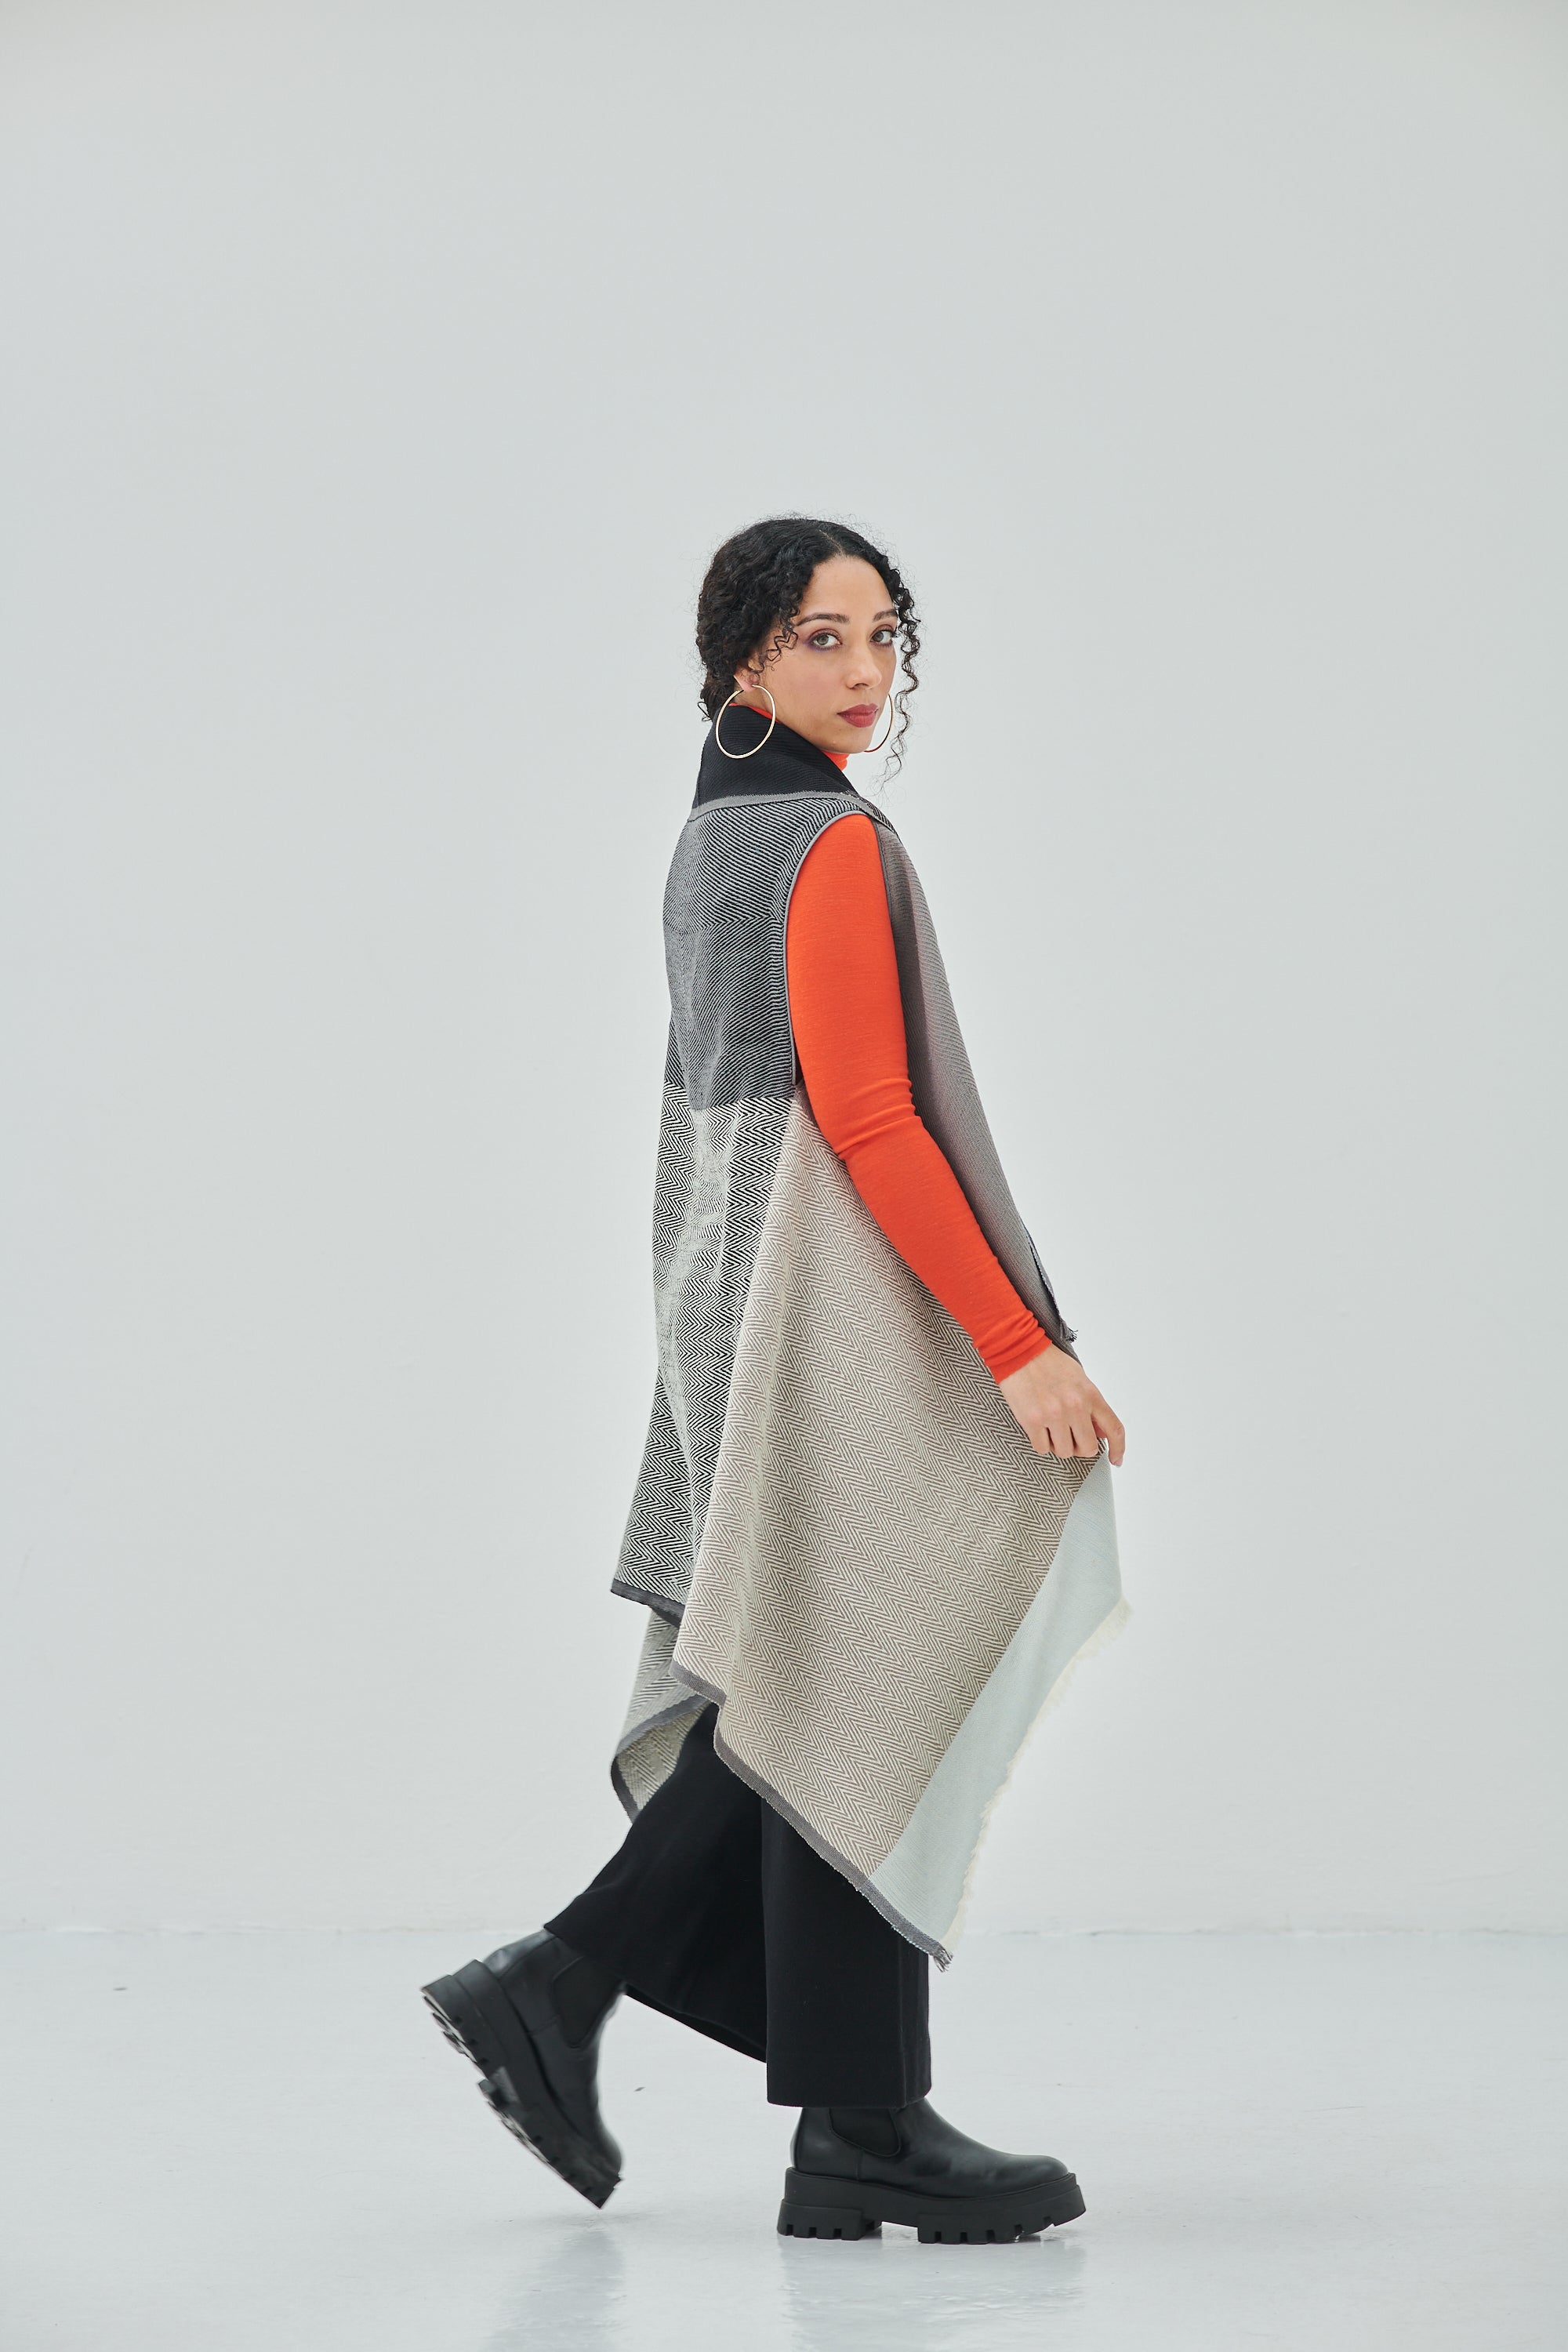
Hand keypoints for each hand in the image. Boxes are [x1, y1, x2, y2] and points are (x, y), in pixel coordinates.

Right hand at [998, 1344, 1124, 1465]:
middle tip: (1070, 1436)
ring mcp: (1053, 1415)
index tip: (1116, 1459)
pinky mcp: (1032, 1420)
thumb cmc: (1048, 1362)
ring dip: (1058, 1445)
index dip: (1118, 1449)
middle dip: (1080, 1447)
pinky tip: (1038, 1427)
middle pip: (1088, 1448)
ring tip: (1050, 1427)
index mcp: (1090, 1395)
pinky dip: (1041, 1442)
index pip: (1114, 1429)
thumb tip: (1100, 1431)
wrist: (1020, 1350)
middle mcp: (1075, 1406)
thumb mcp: (1079, 1379)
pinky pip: (1042, 1448)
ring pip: (1064, 1451)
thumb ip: (1092, 1406)